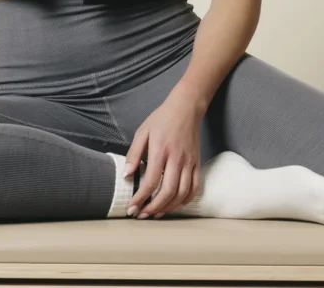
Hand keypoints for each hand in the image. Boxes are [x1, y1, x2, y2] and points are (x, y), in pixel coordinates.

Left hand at [124, 92, 204, 218]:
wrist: (186, 108)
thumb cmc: (161, 119)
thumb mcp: (142, 132)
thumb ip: (133, 154)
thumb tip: (126, 175)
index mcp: (161, 150)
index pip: (151, 181)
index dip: (141, 198)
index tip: (131, 207)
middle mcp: (177, 159)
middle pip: (168, 191)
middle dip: (154, 207)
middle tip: (142, 214)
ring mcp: (189, 162)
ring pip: (182, 193)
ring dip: (169, 207)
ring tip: (156, 213)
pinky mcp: (197, 164)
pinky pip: (194, 187)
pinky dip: (185, 200)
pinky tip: (175, 204)